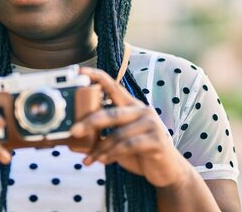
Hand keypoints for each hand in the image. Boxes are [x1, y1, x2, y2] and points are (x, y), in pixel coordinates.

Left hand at [71, 67, 186, 187]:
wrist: (167, 170)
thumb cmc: (140, 152)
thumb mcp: (119, 141)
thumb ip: (103, 135)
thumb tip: (75, 138)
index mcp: (132, 106)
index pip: (114, 87)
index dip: (97, 77)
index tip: (80, 71)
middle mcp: (142, 110)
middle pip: (112, 112)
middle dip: (90, 121)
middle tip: (74, 130)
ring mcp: (151, 124)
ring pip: (118, 134)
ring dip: (100, 149)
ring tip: (89, 159)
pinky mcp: (157, 140)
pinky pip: (128, 146)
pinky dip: (112, 154)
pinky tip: (104, 161)